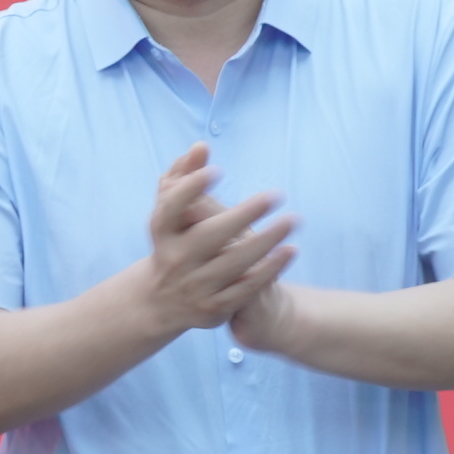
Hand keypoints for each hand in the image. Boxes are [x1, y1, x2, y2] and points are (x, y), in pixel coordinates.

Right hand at [140, 142, 292, 336]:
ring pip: (234, 263)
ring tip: (292, 220)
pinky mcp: (213, 307)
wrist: (162, 301)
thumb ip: (184, 175)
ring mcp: (194, 286)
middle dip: (243, 215)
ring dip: (266, 241)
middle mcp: (175, 260)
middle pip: (209, 236)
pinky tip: (290, 251)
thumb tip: (201, 146)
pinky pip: (246, 288)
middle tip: (275, 195)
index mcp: (162, 233)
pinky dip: (269, 271)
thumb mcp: (170, 212)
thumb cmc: (174, 241)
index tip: (218, 169)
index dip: (191, 188)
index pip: (171, 208)